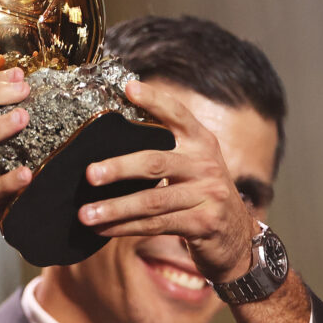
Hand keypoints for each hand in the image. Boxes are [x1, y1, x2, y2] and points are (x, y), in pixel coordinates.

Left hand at [77, 80, 255, 282]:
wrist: (236, 233)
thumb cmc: (201, 191)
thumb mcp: (193, 162)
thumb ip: (166, 147)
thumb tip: (110, 138)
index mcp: (201, 142)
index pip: (178, 115)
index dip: (155, 100)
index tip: (128, 88)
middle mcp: (206, 165)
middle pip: (156, 163)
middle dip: (119, 168)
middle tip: (89, 175)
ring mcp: (207, 195)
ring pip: (152, 201)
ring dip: (115, 208)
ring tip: (86, 214)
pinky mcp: (203, 224)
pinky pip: (156, 225)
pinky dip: (125, 228)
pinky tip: (102, 229)